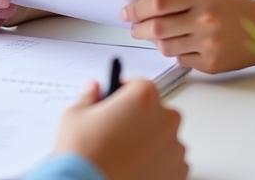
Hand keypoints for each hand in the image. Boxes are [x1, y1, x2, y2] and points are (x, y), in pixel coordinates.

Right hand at [55, 79, 187, 179]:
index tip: (116, 99)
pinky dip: (158, 162)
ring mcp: (174, 148)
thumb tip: (93, 89)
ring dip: (150, 139)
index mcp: (142, 96)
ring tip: (125, 152)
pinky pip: (170, 161)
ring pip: (164, 136)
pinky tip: (135, 166)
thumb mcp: (76, 115)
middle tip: (117, 128)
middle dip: (139, 115)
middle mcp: (164, 119)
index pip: (138, 83)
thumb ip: (90, 96)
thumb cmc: (85, 155)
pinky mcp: (178, 173)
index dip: (124, 90)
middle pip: (155, 109)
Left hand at [122, 0, 254, 73]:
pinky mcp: (213, 65)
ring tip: (156, 34)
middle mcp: (205, 20)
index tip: (127, 11)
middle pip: (158, 27)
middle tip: (133, 26)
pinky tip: (182, 43)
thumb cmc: (233, 7)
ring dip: (155, 41)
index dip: (137, 8)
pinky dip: (176, 52)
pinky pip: (181, 59)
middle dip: (139, 28)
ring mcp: (210, 45)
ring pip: (166, 47)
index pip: (158, 2)